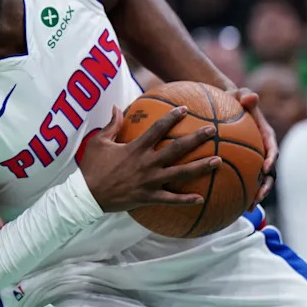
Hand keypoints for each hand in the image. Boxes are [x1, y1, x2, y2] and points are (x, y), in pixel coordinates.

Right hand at [80, 106, 220, 211]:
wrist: (88, 195)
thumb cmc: (92, 167)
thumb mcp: (99, 142)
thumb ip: (111, 125)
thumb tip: (116, 107)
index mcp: (135, 148)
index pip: (158, 128)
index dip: (172, 117)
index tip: (185, 109)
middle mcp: (147, 163)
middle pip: (176, 149)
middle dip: (196, 138)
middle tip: (212, 130)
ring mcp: (150, 181)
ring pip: (180, 173)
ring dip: (200, 167)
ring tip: (218, 161)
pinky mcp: (148, 197)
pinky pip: (171, 200)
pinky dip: (186, 199)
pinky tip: (202, 198)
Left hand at [230, 88, 277, 208]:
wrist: (224, 104)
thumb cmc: (231, 98)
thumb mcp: (238, 93)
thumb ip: (245, 96)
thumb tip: (251, 97)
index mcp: (265, 134)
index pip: (271, 147)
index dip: (271, 158)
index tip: (265, 167)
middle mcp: (262, 149)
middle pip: (269, 170)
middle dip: (266, 184)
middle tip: (259, 195)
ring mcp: (253, 158)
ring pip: (258, 179)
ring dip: (256, 194)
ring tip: (249, 207)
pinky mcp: (243, 163)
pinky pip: (242, 178)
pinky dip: (239, 190)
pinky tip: (228, 203)